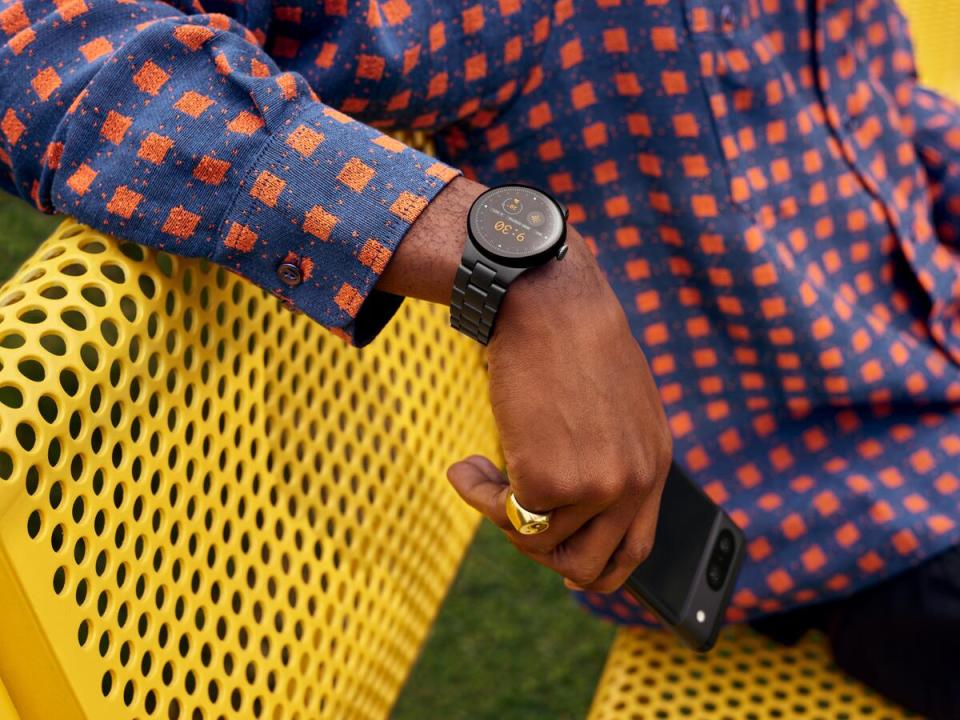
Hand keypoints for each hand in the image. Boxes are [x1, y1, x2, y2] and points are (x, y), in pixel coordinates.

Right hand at [446, 226, 672, 592]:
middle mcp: (635, 480)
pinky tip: (465, 467)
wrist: (546, 297)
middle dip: (541, 554)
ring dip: (498, 514)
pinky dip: (477, 495)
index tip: (565, 569)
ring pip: (538, 543)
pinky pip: (506, 515)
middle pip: (591, 565)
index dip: (600, 569)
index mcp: (654, 459)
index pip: (637, 546)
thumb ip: (606, 449)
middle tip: (509, 517)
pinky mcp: (551, 479)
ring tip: (476, 472)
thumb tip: (572, 494)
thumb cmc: (569, 334)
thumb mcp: (611, 398)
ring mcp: (597, 485)